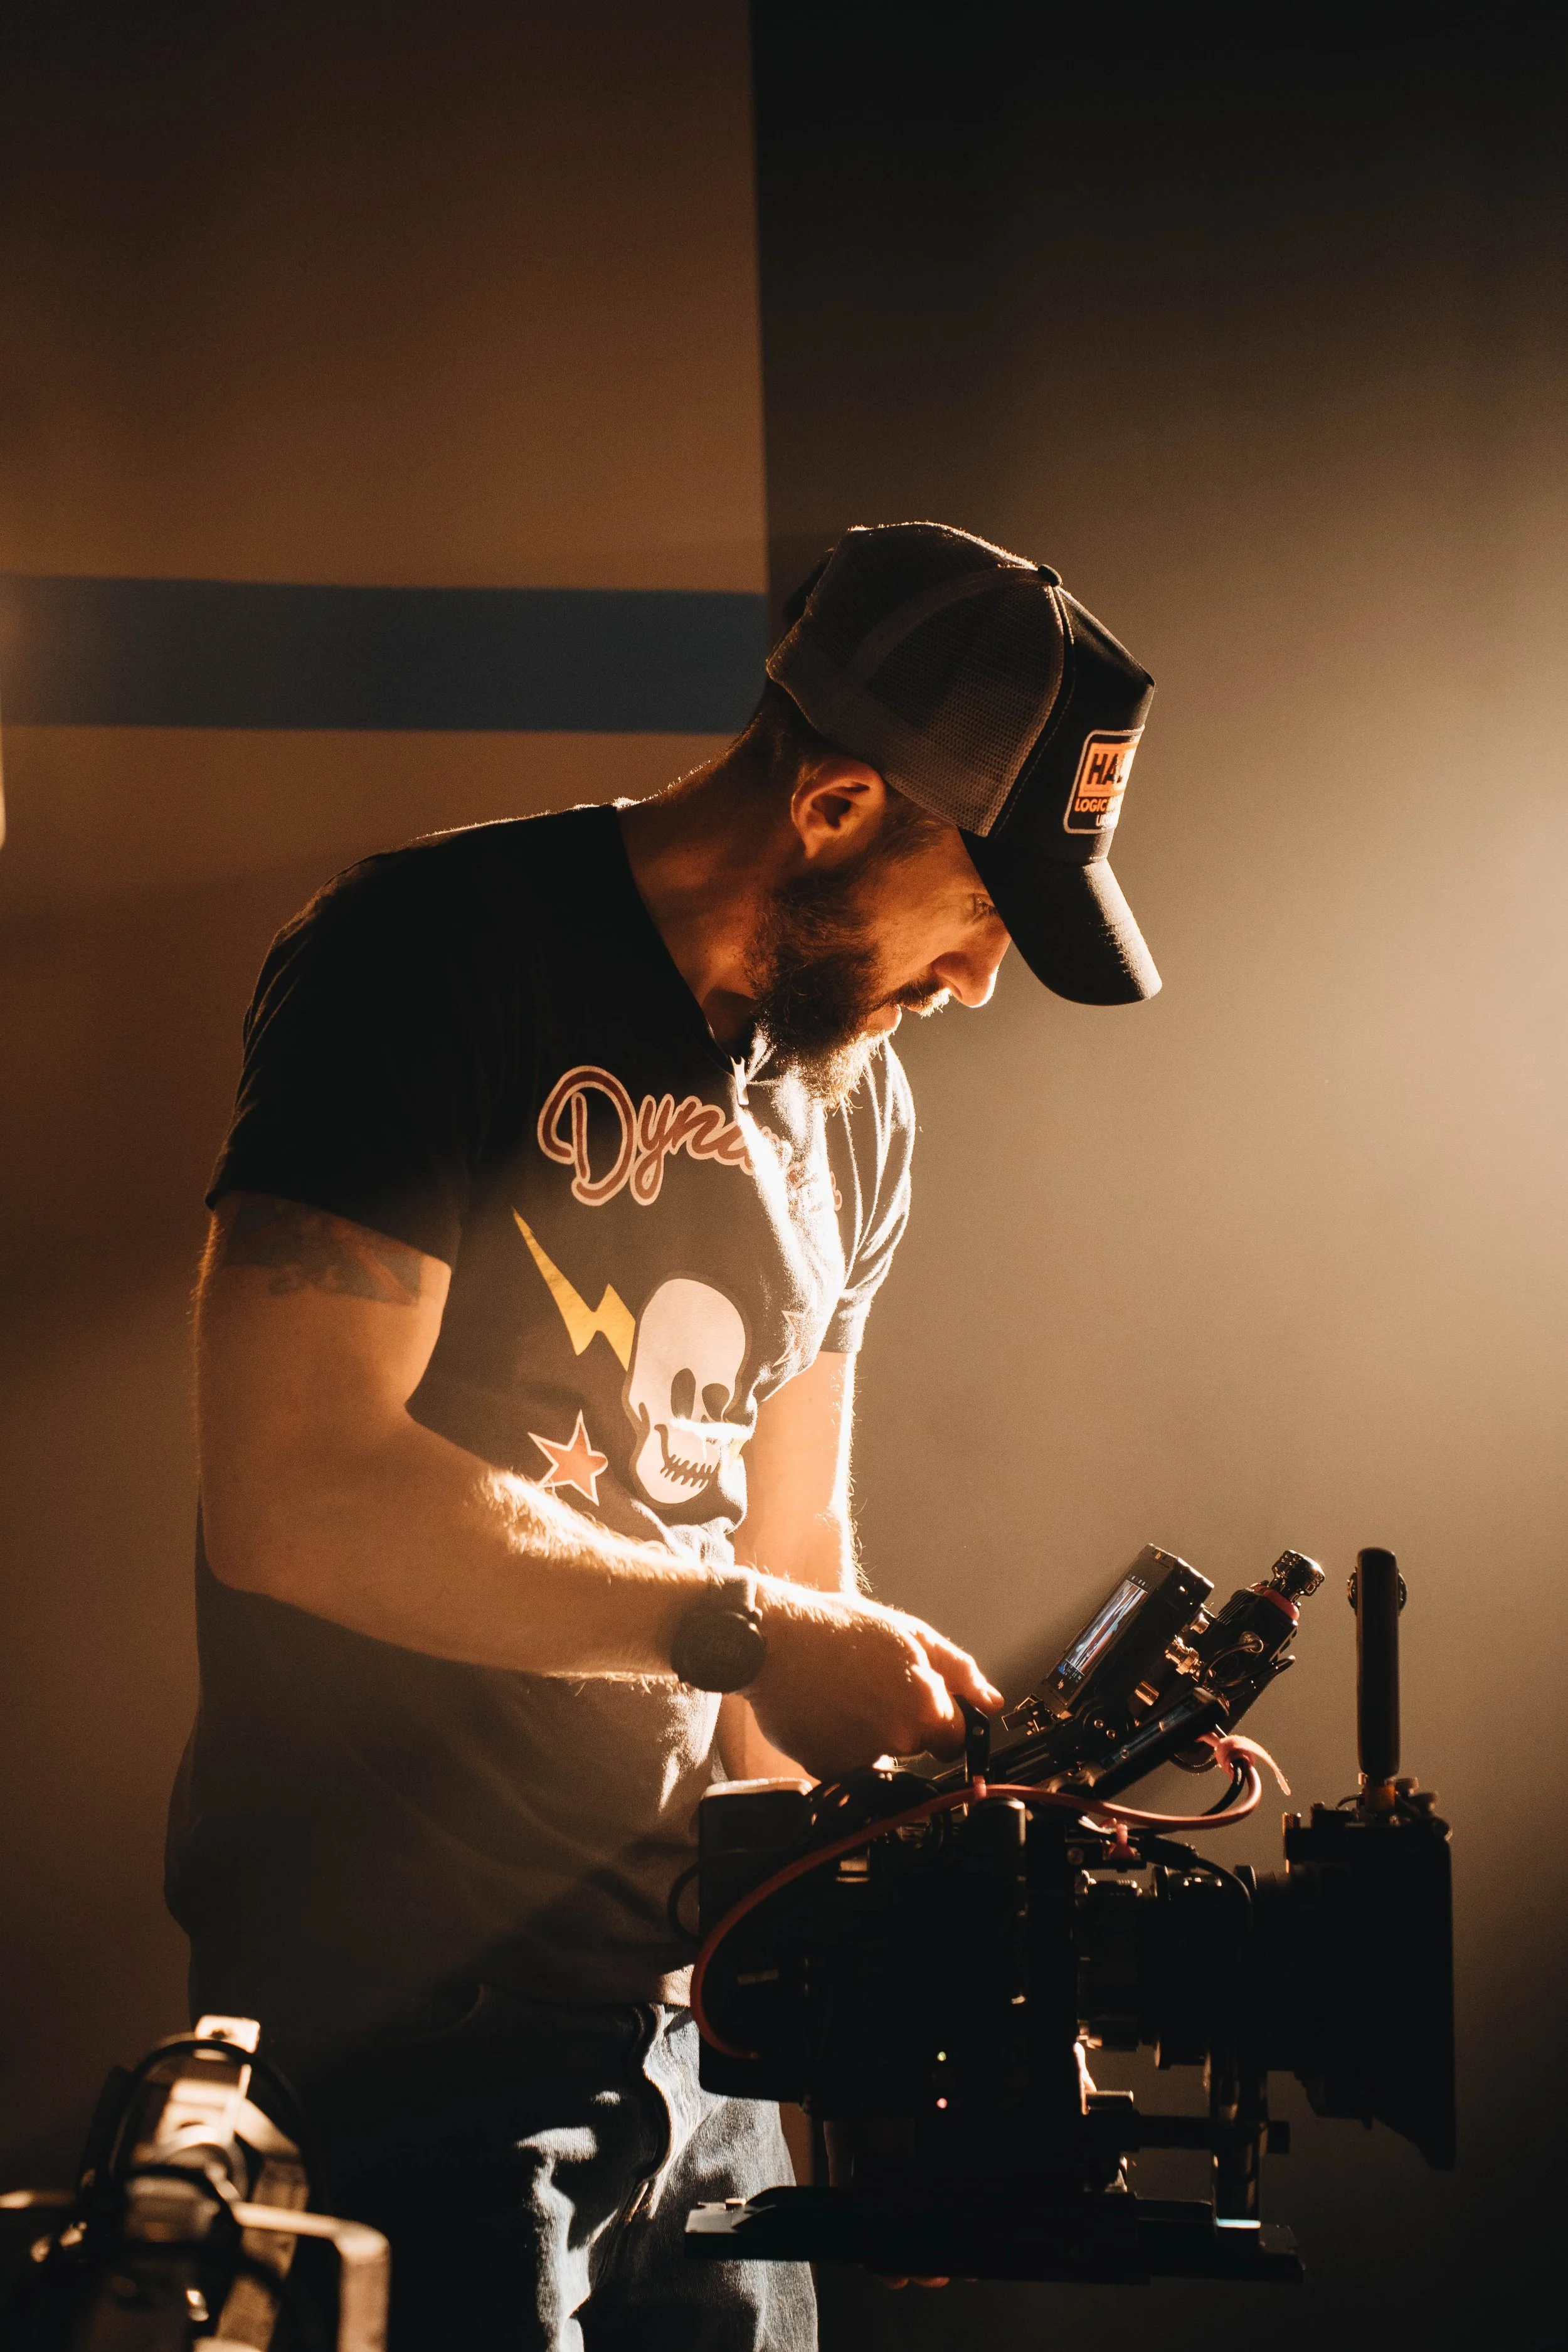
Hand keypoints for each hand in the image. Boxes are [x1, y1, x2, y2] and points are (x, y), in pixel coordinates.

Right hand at [746, 1580, 1001, 1780]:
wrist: (771, 1638)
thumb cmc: (836, 1628)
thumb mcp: (909, 1634)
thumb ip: (958, 1670)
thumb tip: (990, 1700)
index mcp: (924, 1706)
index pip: (956, 1738)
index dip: (942, 1721)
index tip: (924, 1707)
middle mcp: (898, 1738)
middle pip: (915, 1745)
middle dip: (902, 1722)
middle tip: (872, 1685)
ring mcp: (861, 1758)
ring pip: (880, 1754)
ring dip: (868, 1733)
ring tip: (844, 1692)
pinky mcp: (826, 1768)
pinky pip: (845, 1764)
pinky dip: (837, 1744)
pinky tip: (824, 1710)